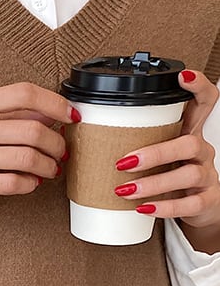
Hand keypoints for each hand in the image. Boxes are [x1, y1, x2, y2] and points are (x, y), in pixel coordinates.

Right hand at [0, 82, 75, 245]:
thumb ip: (6, 114)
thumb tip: (51, 114)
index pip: (24, 93)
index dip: (55, 103)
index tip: (70, 116)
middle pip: (32, 130)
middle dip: (56, 143)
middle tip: (61, 151)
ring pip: (27, 159)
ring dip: (48, 166)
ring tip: (50, 169)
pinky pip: (12, 183)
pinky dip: (30, 184)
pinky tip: (31, 182)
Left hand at [112, 69, 219, 231]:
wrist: (196, 208)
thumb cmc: (167, 176)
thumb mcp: (155, 156)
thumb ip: (129, 143)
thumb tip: (79, 133)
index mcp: (189, 134)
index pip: (204, 102)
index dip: (198, 87)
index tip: (181, 77)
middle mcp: (201, 151)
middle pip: (189, 143)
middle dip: (155, 153)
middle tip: (123, 163)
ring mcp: (207, 176)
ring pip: (188, 174)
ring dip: (153, 183)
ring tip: (124, 191)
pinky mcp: (207, 200)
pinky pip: (191, 204)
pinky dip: (166, 207)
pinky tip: (144, 209)